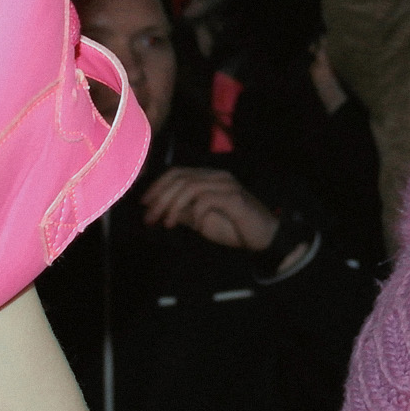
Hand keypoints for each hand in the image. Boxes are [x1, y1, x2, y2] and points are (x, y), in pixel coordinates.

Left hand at [139, 167, 280, 254]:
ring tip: (165, 223)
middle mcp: (217, 176)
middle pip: (179, 178)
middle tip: (149, 218)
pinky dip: (196, 213)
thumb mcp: (202, 221)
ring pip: (189, 187)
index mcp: (208, 177)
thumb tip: (161, 210)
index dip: (157, 186)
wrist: (265, 237)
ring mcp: (226, 185)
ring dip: (172, 206)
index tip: (144, 203)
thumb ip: (184, 212)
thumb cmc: (234, 228)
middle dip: (160, 198)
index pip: (177, 172)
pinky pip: (206, 200)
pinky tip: (195, 226)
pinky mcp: (234, 198)